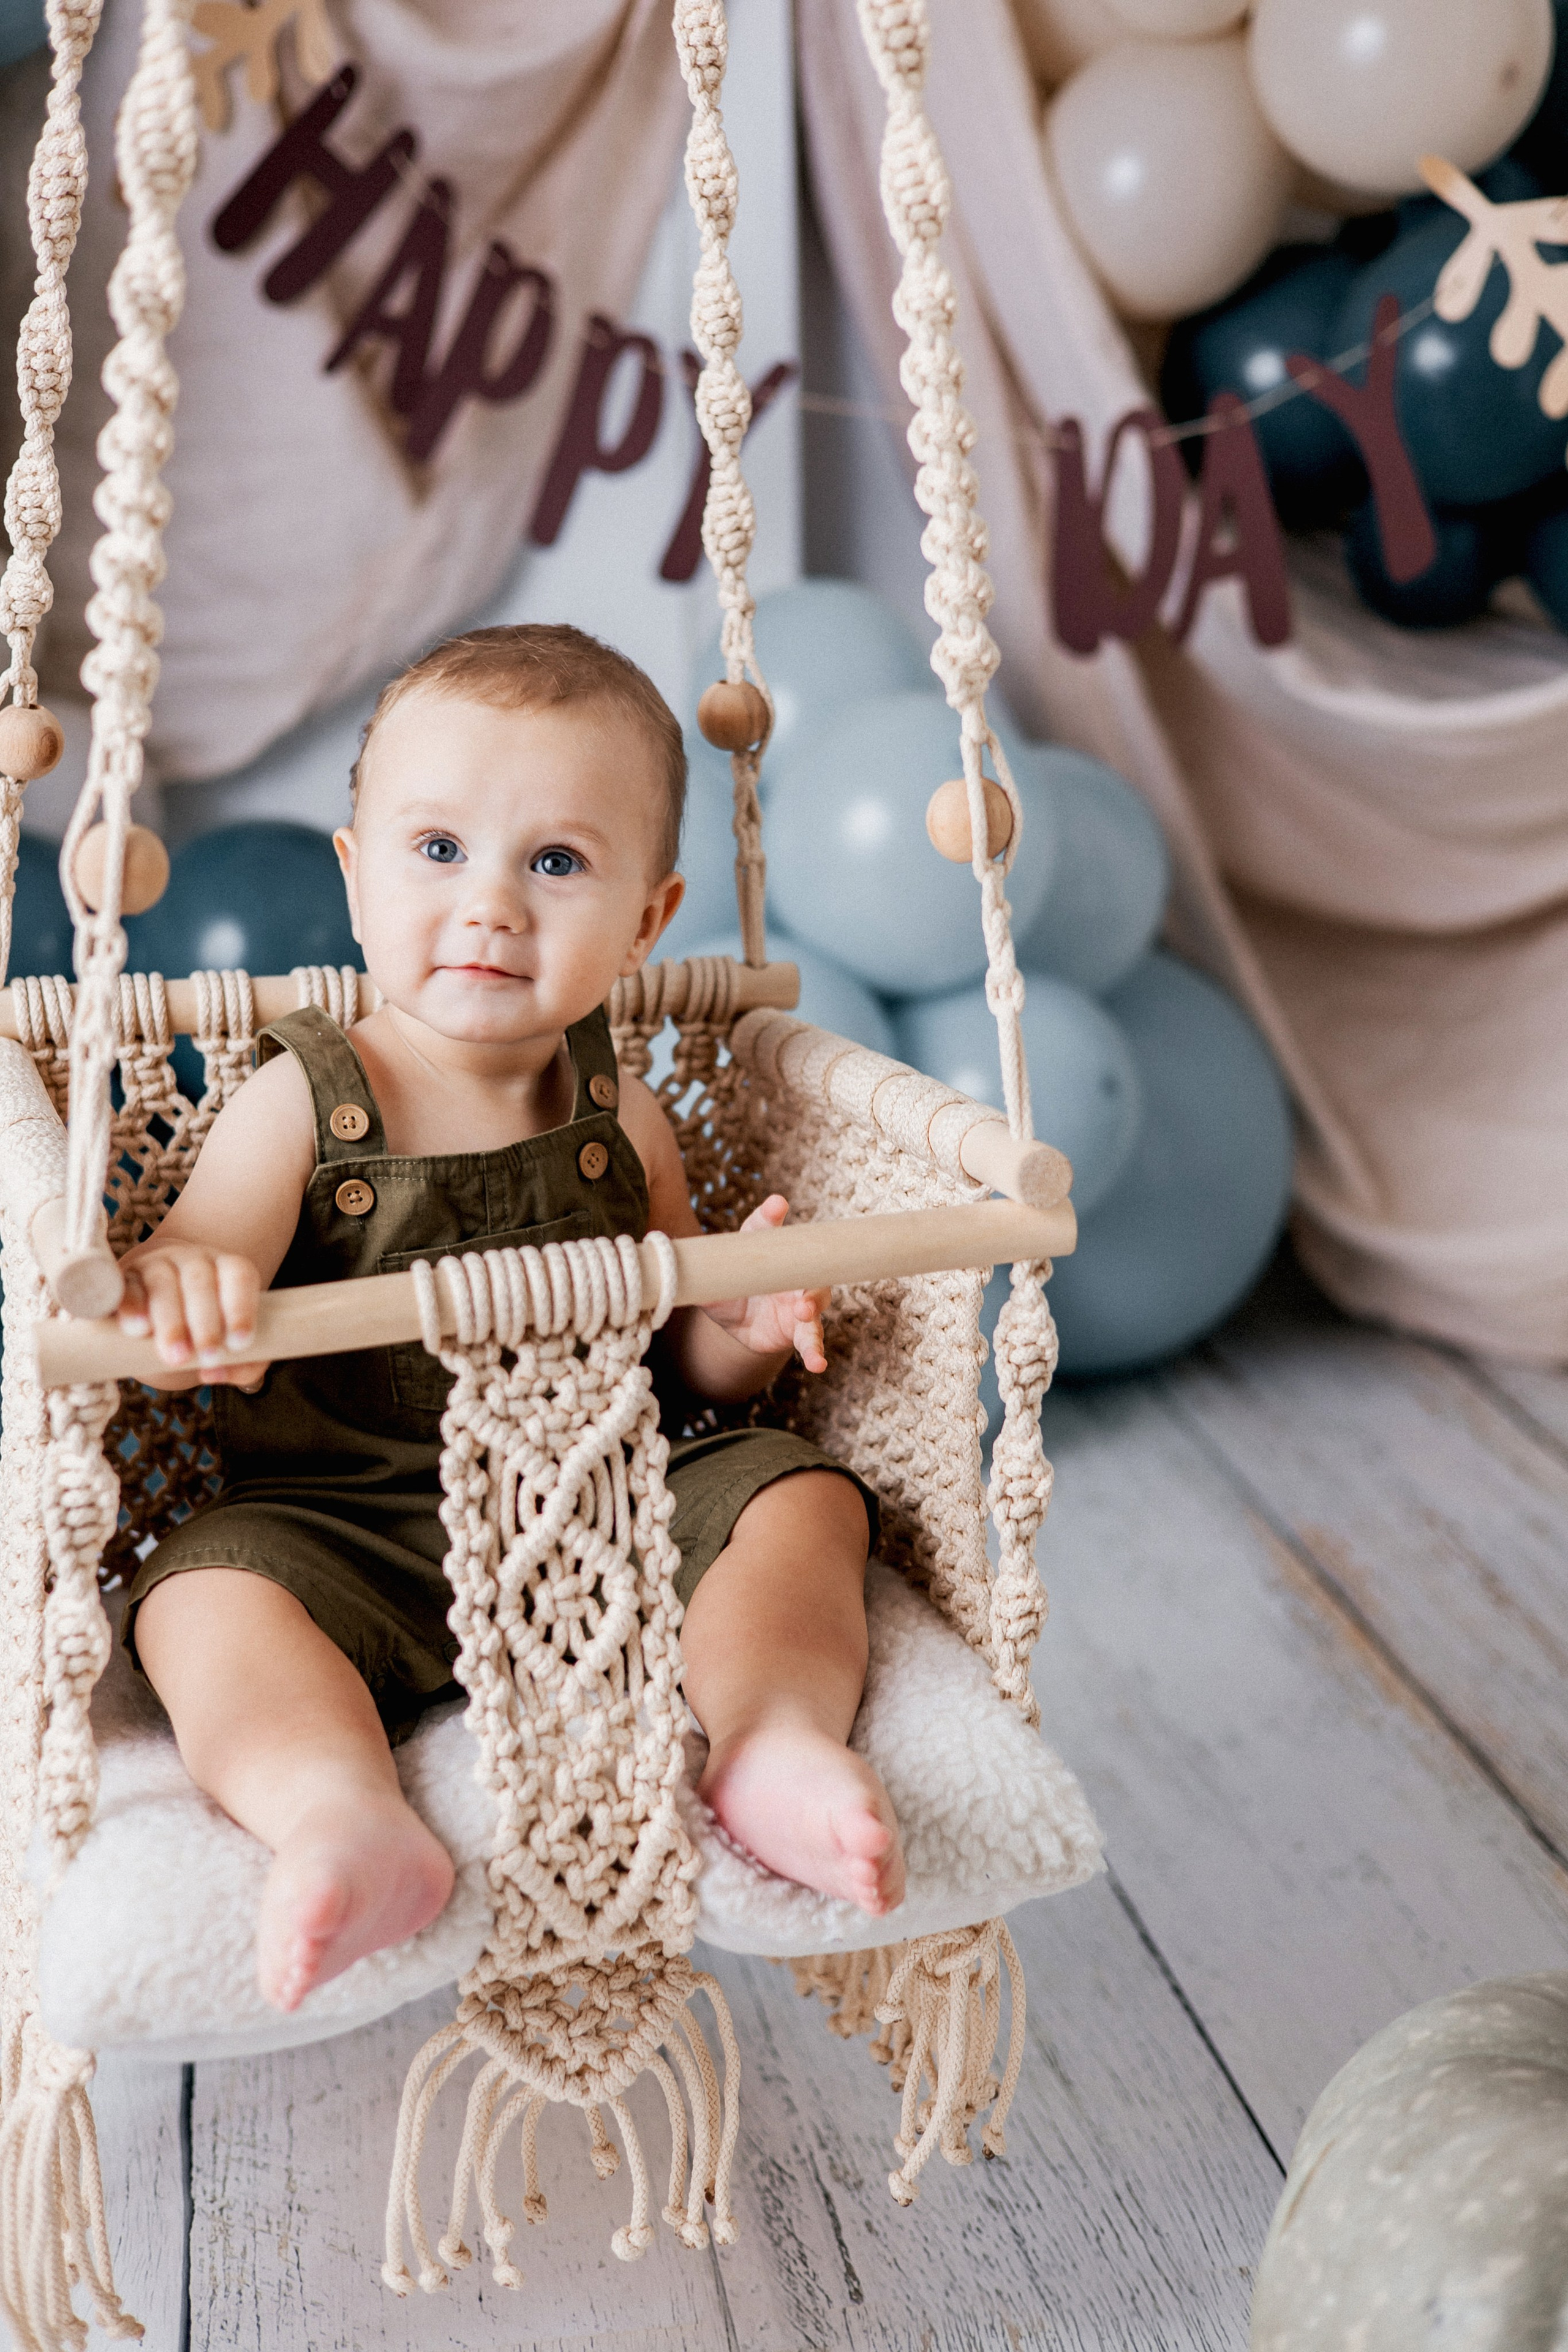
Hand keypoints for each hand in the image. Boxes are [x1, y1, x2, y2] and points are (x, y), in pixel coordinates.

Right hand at [117, 1242, 265, 1390]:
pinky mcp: (126, 1278)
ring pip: (163, 1284)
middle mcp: (194, 1260)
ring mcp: (157, 1265)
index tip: (239, 1344)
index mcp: (228, 1269)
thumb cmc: (209, 1328)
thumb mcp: (233, 1343)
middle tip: (208, 1359)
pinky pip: (126, 1288)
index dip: (242, 1309)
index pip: (240, 1276)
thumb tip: (214, 1375)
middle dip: (205, 1324)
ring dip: (171, 1322)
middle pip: (200, 1282)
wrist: (161, 1306)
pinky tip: (138, 1330)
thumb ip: (243, 1363)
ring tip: (176, 1356)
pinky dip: (132, 1307)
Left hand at [702, 1195, 828, 1373]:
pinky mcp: (800, 1329)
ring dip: (811, 1307)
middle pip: (803, 1263)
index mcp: (766, 1249)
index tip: (775, 1205)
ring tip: (803, 1313)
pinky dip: (816, 1351)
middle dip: (800, 1262)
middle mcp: (789, 1270)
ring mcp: (799, 1300)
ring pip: (814, 1301)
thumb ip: (696, 1270)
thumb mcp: (712, 1279)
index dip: (770, 1214)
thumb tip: (665, 1253)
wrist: (736, 1321)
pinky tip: (818, 1365)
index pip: (766, 1227)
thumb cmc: (727, 1288)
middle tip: (792, 1269)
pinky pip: (812, 1339)